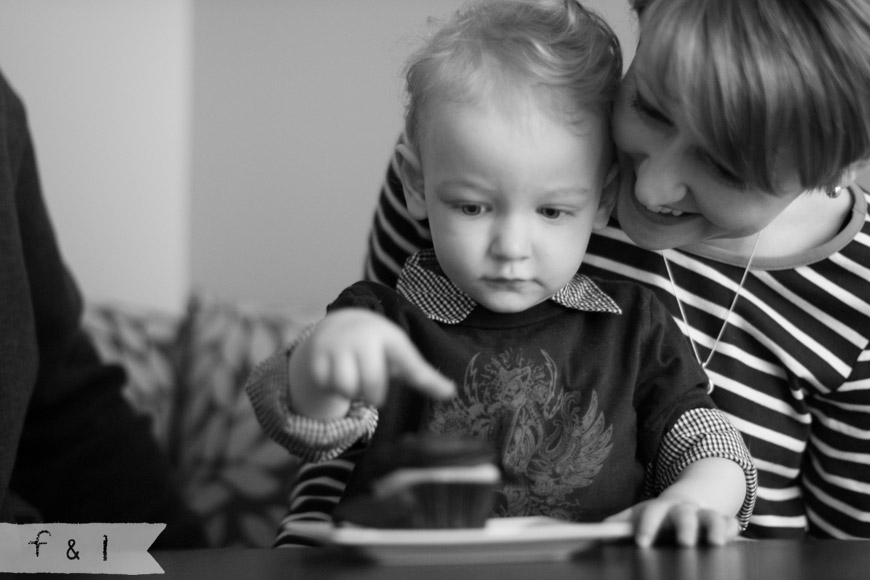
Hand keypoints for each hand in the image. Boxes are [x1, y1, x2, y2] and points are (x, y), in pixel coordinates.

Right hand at [289, 308, 454, 418]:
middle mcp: (363, 338)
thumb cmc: (378, 347)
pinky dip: (332, 388)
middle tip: (372, 390)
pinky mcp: (316, 355)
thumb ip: (422, 375)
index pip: (410, 363)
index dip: (427, 380)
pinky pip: (326, 385)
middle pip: (372, 384)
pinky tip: (336, 375)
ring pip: (346, 387)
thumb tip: (451, 393)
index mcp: (389, 338)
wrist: (339, 326)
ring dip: (351, 393)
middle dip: (373, 396)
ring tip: (354, 381)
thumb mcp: (399, 355)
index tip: (449, 393)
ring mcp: (337, 345)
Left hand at [605, 497, 739, 547]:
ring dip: (714, 528)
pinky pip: (730, 523)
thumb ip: (620, 523)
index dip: (647, 527)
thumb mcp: (638, 515)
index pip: (652, 514)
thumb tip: (594, 533)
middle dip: (684, 528)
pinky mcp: (723, 522)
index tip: (642, 543)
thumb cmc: (657, 514)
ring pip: (711, 517)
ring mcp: (704, 514)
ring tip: (715, 543)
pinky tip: (731, 539)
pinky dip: (731, 530)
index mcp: (660, 508)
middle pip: (684, 515)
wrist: (687, 499)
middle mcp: (683, 509)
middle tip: (684, 543)